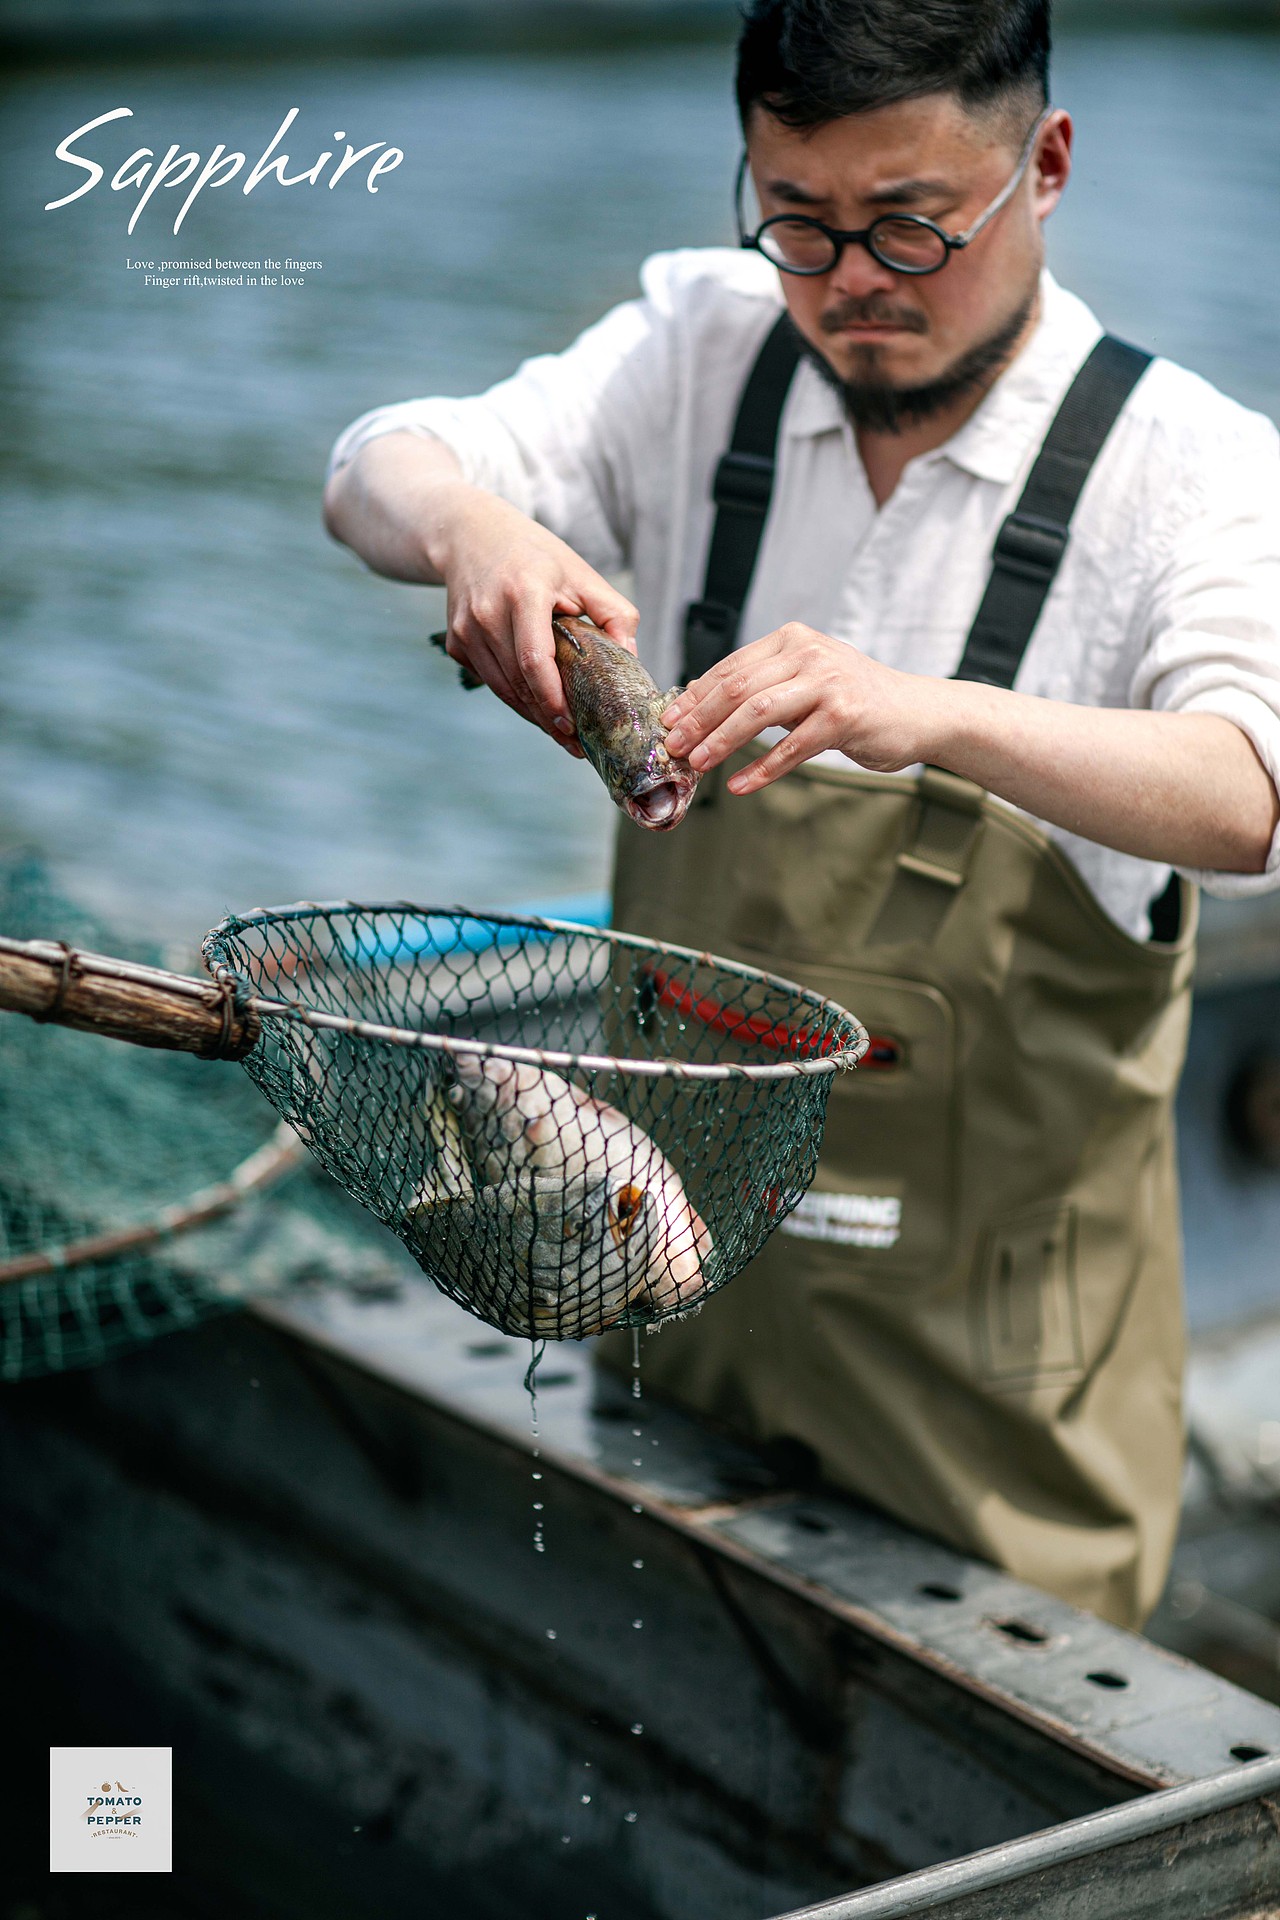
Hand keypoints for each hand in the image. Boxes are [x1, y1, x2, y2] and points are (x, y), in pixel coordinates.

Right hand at [439, 487, 636, 752]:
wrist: (469, 535)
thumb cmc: (534, 555)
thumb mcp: (581, 572)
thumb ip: (614, 613)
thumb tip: (632, 659)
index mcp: (524, 592)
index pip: (534, 658)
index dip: (552, 699)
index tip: (571, 726)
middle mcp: (488, 613)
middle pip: (519, 683)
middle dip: (549, 718)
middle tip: (576, 744)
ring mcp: (467, 630)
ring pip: (503, 690)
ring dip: (533, 715)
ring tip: (562, 732)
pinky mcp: (456, 643)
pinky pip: (490, 681)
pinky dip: (514, 697)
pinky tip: (537, 705)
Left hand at [661, 623, 938, 793]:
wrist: (918, 713)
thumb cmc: (856, 700)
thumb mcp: (805, 681)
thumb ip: (762, 685)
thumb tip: (698, 698)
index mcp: (792, 640)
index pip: (730, 667)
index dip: (695, 696)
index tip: (669, 721)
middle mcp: (809, 653)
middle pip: (737, 688)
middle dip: (699, 719)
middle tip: (674, 746)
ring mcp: (828, 682)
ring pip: (758, 712)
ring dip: (722, 741)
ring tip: (698, 764)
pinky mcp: (844, 716)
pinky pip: (792, 747)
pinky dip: (762, 768)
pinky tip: (740, 785)